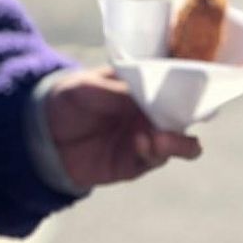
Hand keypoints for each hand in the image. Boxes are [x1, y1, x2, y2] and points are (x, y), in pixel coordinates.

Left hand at [45, 67, 201, 188]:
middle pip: (185, 113)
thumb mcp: (88, 87)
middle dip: (187, 116)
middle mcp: (150, 110)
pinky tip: (142, 144)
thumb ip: (117, 91)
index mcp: (141, 84)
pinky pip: (157, 159)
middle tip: (175, 118)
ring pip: (180, 140)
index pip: (174, 81)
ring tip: (158, 138)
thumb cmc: (69, 99)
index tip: (197, 84)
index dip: (189, 83)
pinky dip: (156, 153)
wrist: (45, 135)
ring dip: (176, 141)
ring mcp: (147, 135)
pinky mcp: (138, 161)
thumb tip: (148, 95)